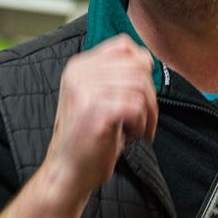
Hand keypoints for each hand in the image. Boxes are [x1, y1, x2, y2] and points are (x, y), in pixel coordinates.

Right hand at [43, 35, 156, 200]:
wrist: (67, 172)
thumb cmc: (89, 136)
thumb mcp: (97, 96)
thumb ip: (115, 75)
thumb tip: (148, 59)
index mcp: (79, 66)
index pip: (124, 45)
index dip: (141, 67)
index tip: (140, 93)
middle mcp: (79, 73)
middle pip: (138, 66)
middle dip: (149, 95)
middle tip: (144, 119)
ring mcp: (86, 90)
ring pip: (140, 86)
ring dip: (147, 112)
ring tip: (135, 129)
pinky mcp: (95, 110)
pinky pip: (137, 107)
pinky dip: (141, 124)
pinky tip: (129, 136)